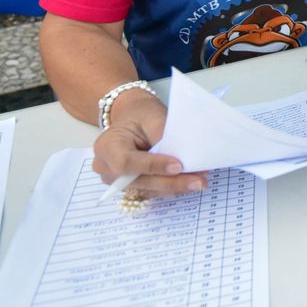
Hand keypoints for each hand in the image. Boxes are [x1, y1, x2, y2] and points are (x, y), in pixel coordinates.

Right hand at [91, 91, 207, 196]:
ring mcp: (118, 182)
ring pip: (149, 190)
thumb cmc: (140, 115)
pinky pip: (152, 191)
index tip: (178, 165)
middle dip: (171, 182)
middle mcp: (107, 169)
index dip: (153, 166)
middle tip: (199, 180)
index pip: (127, 162)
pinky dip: (172, 187)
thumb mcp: (151, 117)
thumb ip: (162, 136)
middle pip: (140, 181)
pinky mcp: (132, 187)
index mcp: (106, 147)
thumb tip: (182, 156)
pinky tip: (190, 181)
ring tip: (200, 181)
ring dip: (175, 187)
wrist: (133, 120)